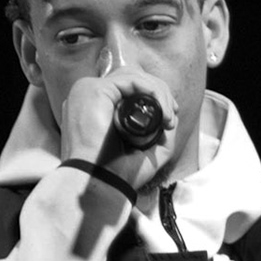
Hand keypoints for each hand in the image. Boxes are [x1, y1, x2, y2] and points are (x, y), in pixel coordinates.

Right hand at [57, 68, 175, 188]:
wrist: (100, 184)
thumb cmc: (117, 173)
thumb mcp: (145, 153)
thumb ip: (158, 137)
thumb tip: (172, 119)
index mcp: (94, 108)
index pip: (127, 89)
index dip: (153, 97)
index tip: (169, 116)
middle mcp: (89, 96)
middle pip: (131, 78)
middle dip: (159, 93)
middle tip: (172, 116)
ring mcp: (89, 90)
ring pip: (133, 76)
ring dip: (158, 92)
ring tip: (169, 117)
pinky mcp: (95, 90)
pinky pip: (131, 79)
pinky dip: (152, 91)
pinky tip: (162, 111)